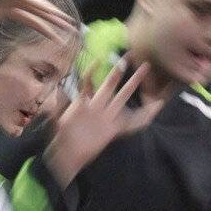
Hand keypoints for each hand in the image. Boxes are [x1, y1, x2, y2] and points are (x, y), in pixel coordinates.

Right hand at [0, 0, 77, 40]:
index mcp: (15, 10)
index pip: (34, 22)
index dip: (46, 31)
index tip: (57, 38)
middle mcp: (22, 3)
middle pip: (43, 15)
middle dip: (57, 24)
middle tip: (72, 31)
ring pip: (42, 8)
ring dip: (55, 15)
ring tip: (69, 22)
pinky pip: (34, 1)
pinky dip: (44, 7)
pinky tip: (54, 11)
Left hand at [46, 58, 163, 186]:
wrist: (68, 156)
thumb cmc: (61, 137)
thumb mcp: (56, 120)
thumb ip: (57, 105)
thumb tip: (54, 92)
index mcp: (83, 103)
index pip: (88, 82)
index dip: (92, 70)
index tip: (98, 59)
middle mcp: (97, 107)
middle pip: (110, 84)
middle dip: (119, 70)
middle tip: (129, 54)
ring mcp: (106, 117)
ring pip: (122, 97)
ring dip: (132, 84)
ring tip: (145, 69)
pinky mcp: (113, 130)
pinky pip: (131, 123)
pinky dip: (143, 117)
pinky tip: (156, 107)